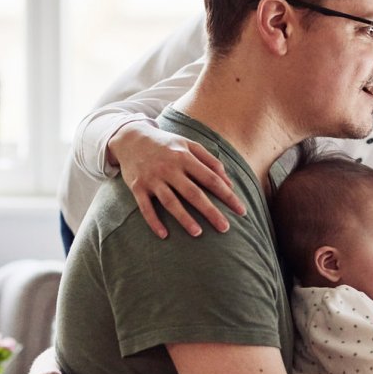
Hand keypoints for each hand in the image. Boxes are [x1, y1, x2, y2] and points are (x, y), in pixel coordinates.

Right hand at [108, 120, 246, 238]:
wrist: (131, 138)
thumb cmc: (167, 144)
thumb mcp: (189, 145)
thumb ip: (210, 161)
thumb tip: (229, 183)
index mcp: (184, 157)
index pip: (211, 179)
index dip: (227, 195)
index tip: (241, 210)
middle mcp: (169, 168)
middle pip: (193, 193)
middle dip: (210, 211)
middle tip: (225, 228)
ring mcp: (152, 178)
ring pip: (170, 202)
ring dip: (184, 218)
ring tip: (198, 233)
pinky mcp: (137, 187)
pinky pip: (145, 207)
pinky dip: (154, 222)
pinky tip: (164, 235)